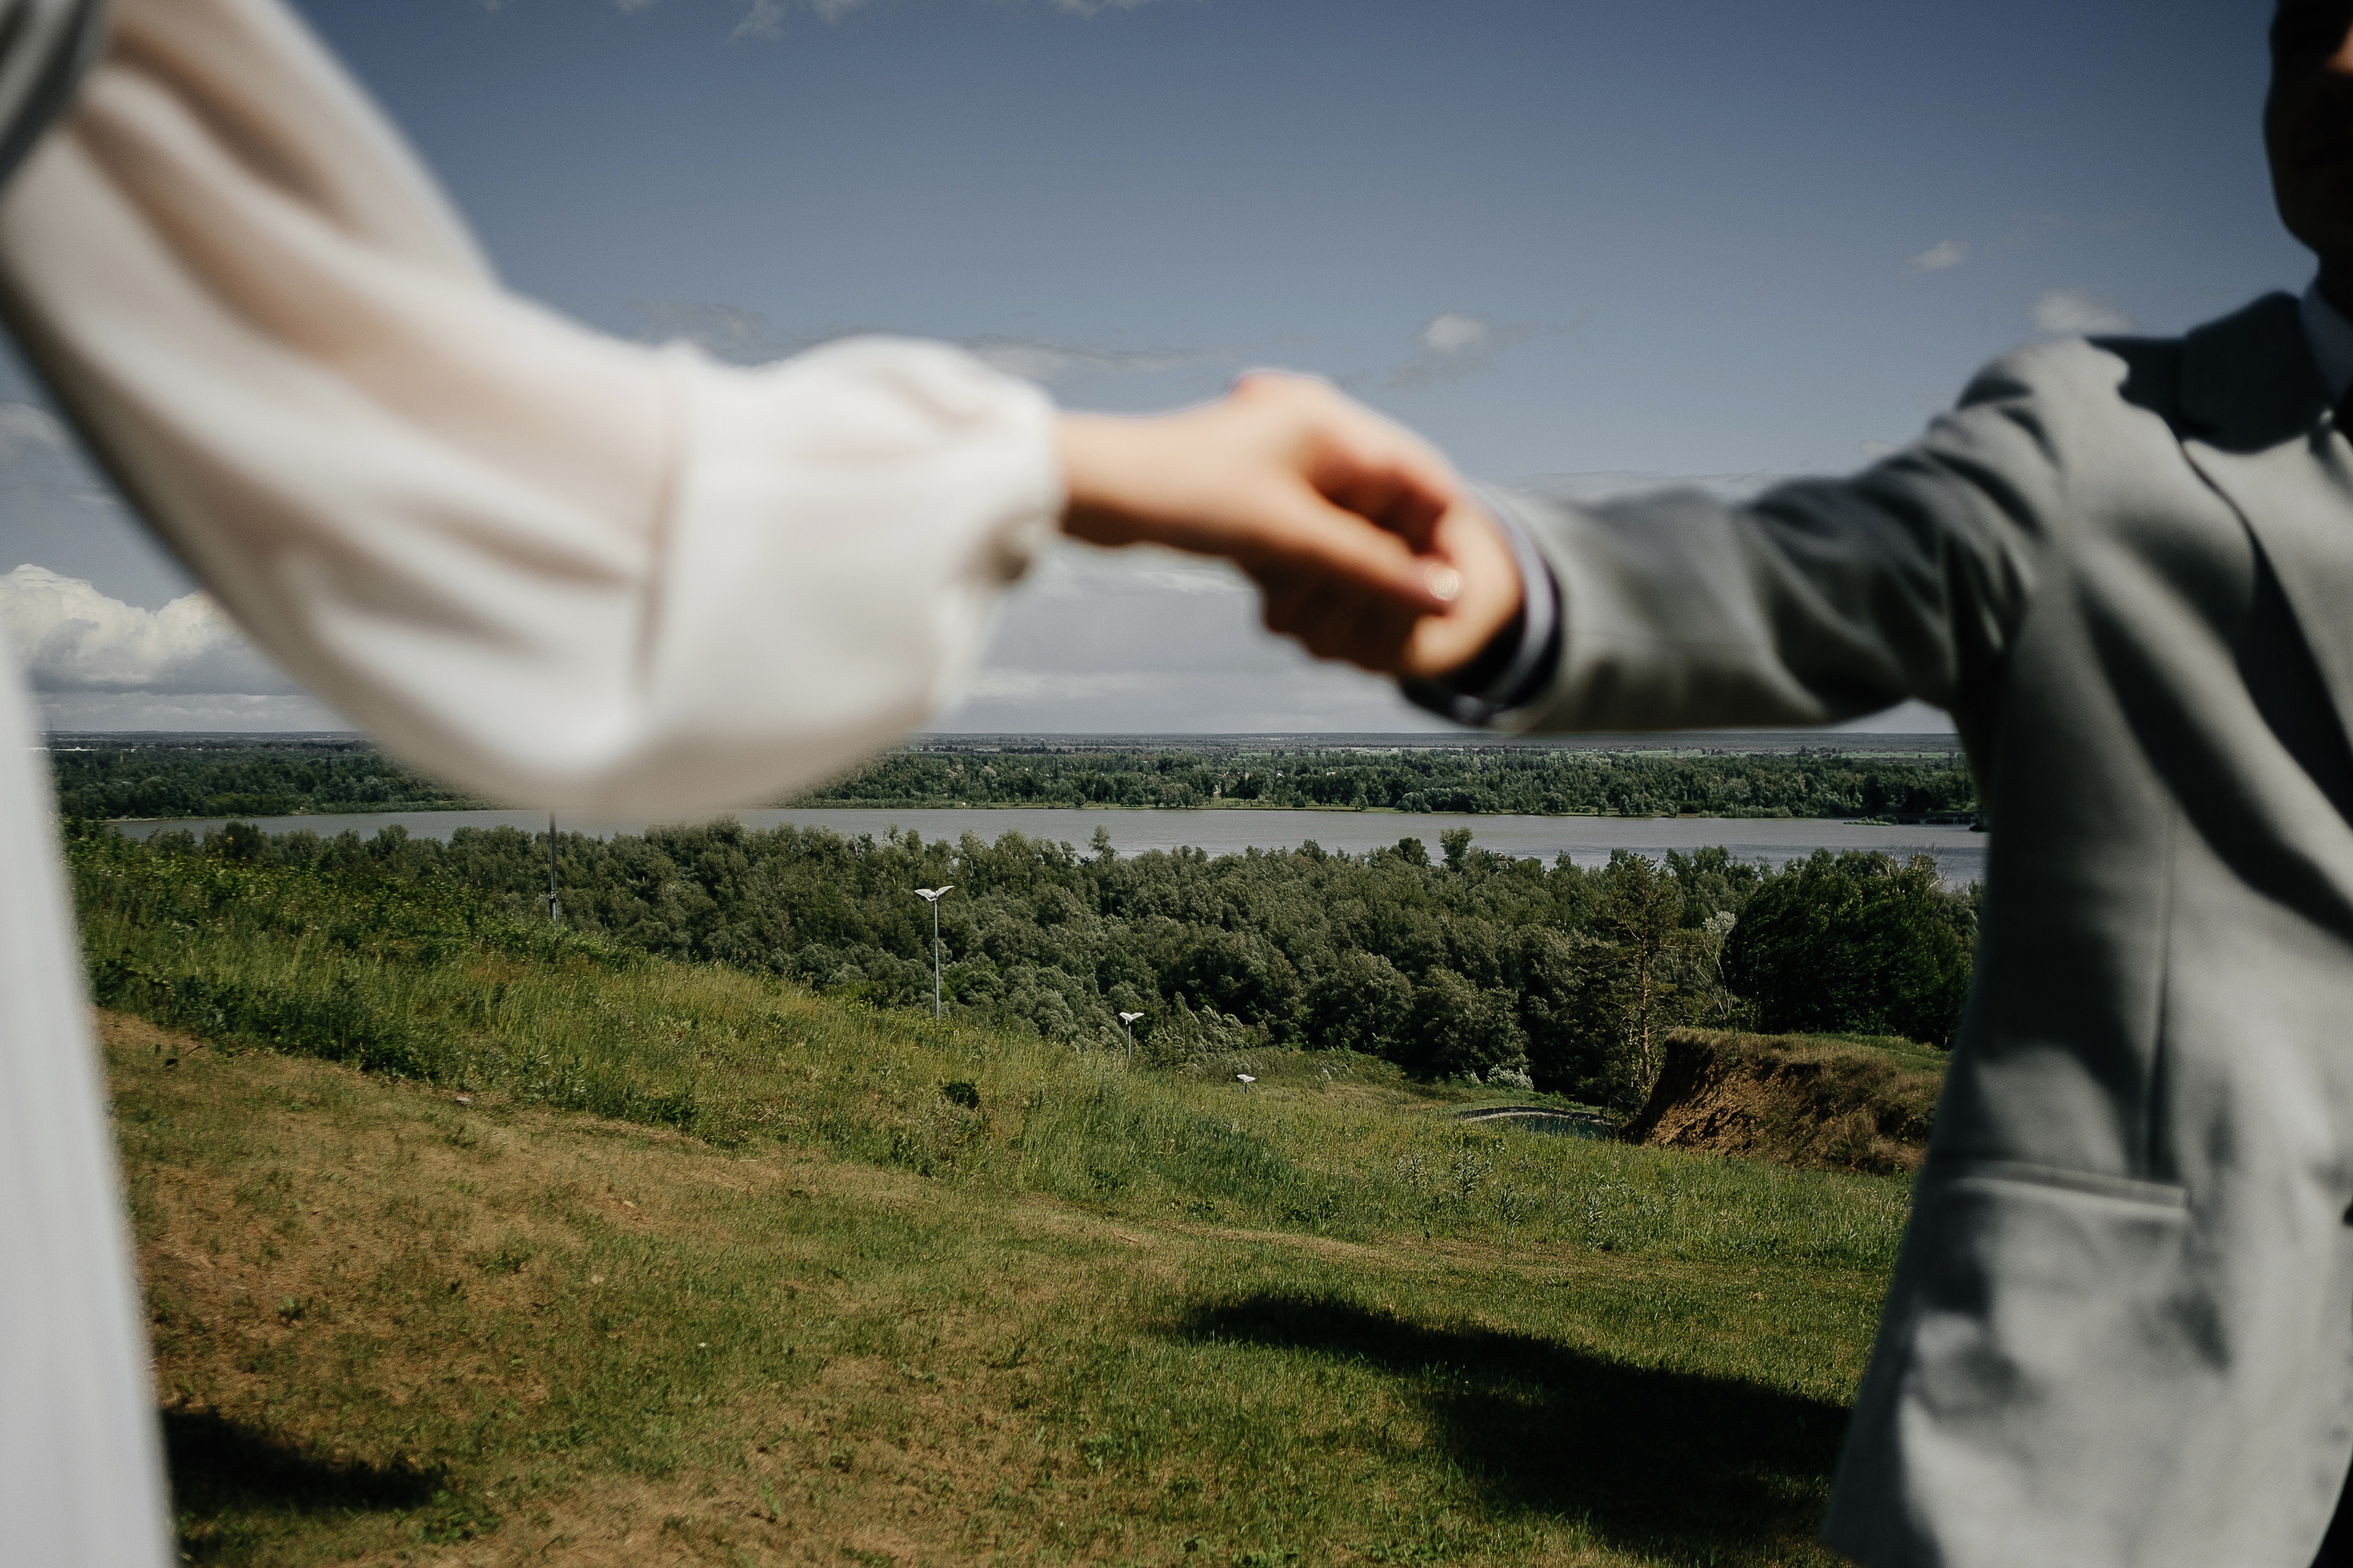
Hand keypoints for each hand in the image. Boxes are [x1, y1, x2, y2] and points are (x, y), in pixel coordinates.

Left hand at [1057, 373, 1520, 680]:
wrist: (1092, 490)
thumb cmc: (1188, 495)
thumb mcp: (1289, 538)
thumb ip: (1370, 566)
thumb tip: (1442, 595)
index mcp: (1332, 422)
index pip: (1421, 479)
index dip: (1439, 540)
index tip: (1449, 594)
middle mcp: (1314, 431)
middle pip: (1387, 506)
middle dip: (1391, 565)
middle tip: (1403, 619)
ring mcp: (1283, 460)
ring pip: (1345, 526)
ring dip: (1347, 574)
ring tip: (1345, 620)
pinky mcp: (1253, 491)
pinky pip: (1305, 533)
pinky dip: (1309, 568)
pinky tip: (1299, 603)